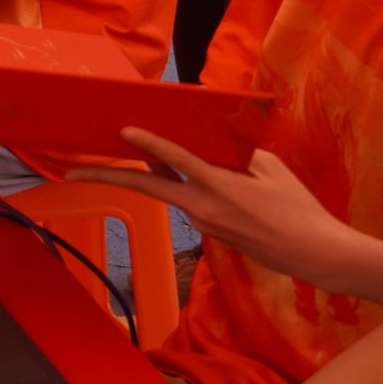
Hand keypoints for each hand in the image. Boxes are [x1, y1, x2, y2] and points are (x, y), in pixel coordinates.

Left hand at [69, 130, 359, 288]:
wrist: (312, 254)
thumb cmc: (297, 207)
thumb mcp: (271, 169)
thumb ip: (237, 152)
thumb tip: (213, 139)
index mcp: (220, 187)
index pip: (176, 161)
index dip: (148, 143)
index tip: (123, 130)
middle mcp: (202, 207)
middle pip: (147, 186)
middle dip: (105, 177)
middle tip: (70, 171)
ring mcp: (202, 221)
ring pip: (168, 189)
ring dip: (147, 172)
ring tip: (121, 149)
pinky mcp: (208, 230)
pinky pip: (187, 199)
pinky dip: (178, 183)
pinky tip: (176, 169)